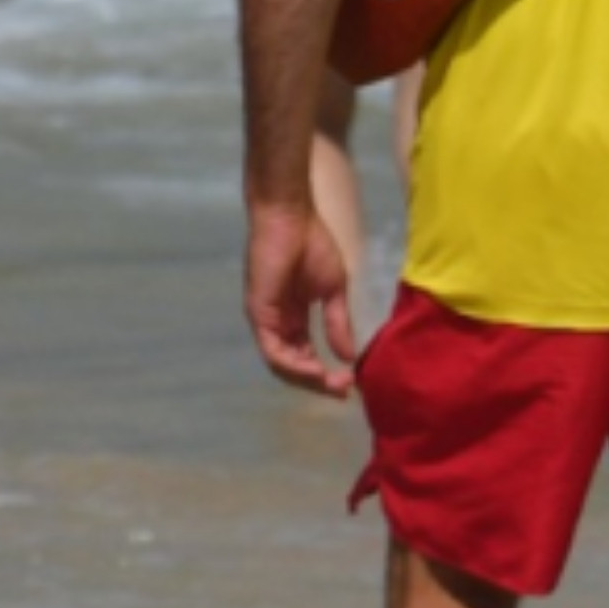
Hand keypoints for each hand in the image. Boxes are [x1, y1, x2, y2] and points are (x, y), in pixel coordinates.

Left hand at [245, 199, 360, 397]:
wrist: (292, 217)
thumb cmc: (312, 244)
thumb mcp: (333, 291)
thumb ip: (338, 324)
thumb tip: (349, 357)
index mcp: (294, 318)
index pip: (305, 356)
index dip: (325, 374)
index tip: (350, 384)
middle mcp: (277, 324)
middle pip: (293, 366)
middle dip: (318, 382)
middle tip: (343, 390)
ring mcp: (265, 320)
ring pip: (281, 365)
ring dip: (307, 378)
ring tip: (331, 383)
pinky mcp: (258, 313)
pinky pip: (272, 350)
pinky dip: (293, 364)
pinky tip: (315, 369)